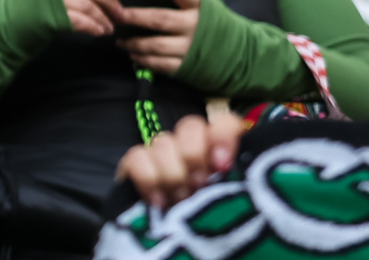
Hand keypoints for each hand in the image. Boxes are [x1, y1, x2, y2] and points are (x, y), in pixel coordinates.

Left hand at [113, 0, 203, 77]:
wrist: (239, 54)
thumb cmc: (212, 23)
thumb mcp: (203, 6)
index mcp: (200, 6)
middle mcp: (195, 26)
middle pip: (160, 19)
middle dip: (134, 17)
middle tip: (116, 14)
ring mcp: (190, 48)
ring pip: (155, 45)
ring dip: (133, 42)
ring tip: (119, 39)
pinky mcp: (187, 67)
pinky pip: (160, 64)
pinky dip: (143, 59)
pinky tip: (132, 54)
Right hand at [117, 109, 248, 213]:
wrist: (175, 246)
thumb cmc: (211, 223)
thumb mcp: (230, 202)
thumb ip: (232, 181)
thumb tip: (227, 169)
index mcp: (219, 153)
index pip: (223, 123)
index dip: (222, 136)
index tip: (221, 164)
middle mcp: (191, 147)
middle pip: (190, 126)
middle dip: (193, 157)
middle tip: (199, 185)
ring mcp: (162, 154)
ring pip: (163, 142)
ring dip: (172, 175)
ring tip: (180, 200)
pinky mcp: (136, 165)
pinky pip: (137, 156)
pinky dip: (148, 179)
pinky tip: (159, 200)